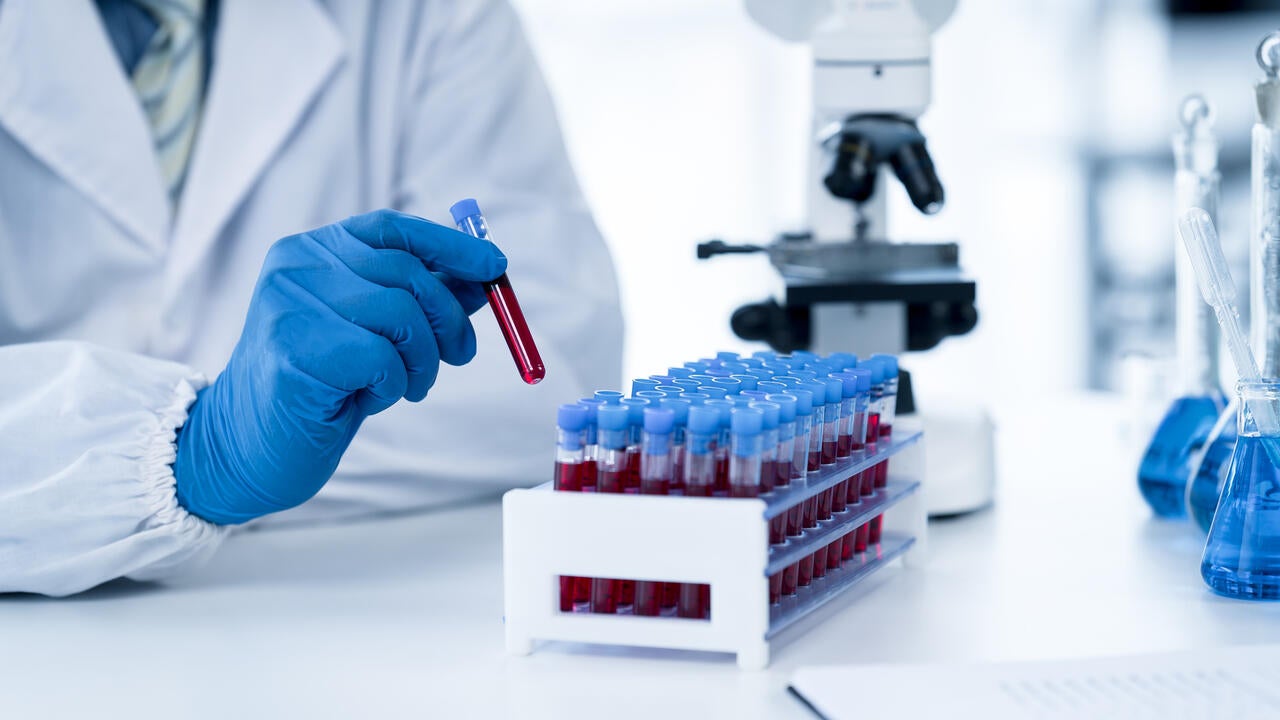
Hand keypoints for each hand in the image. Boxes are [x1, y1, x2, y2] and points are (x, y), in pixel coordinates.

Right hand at [172, 209, 505, 523]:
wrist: (250, 447)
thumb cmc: (320, 388)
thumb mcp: (378, 335)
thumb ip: (421, 300)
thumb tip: (483, 277)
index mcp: (313, 251)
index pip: (393, 229)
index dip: (451, 245)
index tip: (494, 268)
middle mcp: (296, 265)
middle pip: (407, 272)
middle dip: (450, 319)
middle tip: (460, 356)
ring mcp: (289, 303)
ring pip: (400, 314)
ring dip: (422, 361)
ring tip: (403, 386)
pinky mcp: (293, 349)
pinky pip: (381, 358)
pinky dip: (392, 385)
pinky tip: (364, 399)